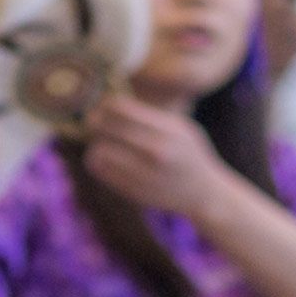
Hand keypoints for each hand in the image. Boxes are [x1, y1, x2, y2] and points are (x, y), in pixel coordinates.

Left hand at [81, 96, 236, 219]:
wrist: (203, 193)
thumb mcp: (179, 128)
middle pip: (105, 127)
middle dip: (94, 122)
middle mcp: (156, 152)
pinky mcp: (132, 190)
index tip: (103, 106)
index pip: (120, 108)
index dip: (105, 104)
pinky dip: (97, 162)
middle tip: (92, 122)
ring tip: (101, 142)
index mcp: (168, 131)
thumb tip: (109, 103)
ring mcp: (144, 174)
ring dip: (96, 144)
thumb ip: (149, 116)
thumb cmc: (187, 153)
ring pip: (99, 151)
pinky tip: (105, 158)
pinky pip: (101, 171)